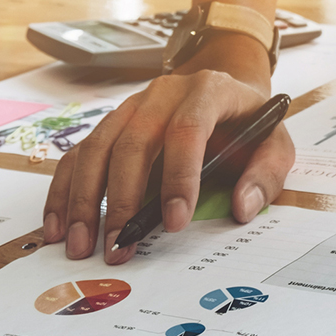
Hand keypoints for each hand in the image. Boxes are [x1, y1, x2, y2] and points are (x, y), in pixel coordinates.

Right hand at [41, 33, 294, 264]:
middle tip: (118, 245)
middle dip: (122, 199)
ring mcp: (131, 107)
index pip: (187, 130)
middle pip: (133, 142)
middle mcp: (163, 94)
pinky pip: (79, 155)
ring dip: (84, 200)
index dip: (179, 177)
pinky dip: (65, 191)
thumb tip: (243, 208)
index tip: (176, 222)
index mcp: (209, 91)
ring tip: (82, 245)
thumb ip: (266, 175)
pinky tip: (60, 226)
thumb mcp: (275, 142)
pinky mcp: (111, 125)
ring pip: (96, 148)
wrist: (228, 94)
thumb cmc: (249, 123)